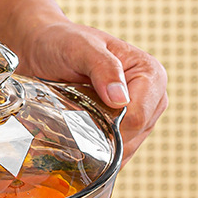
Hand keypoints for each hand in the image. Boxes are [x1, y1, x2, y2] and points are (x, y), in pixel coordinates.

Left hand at [17, 20, 167, 163]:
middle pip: (133, 137)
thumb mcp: (80, 47)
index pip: (138, 116)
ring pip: (125, 150)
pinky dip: (98, 152)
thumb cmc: (62, 42)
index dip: (110, 123)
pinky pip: (118, 155)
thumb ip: (103, 67)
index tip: (83, 111)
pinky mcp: (128, 133)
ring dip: (99, 144)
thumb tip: (121, 100)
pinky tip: (82, 138)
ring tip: (78, 122)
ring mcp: (142, 119)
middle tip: (75, 116)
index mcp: (151, 74)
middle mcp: (153, 98)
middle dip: (103, 135)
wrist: (44, 50)